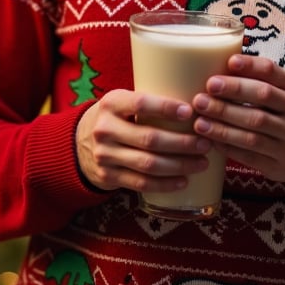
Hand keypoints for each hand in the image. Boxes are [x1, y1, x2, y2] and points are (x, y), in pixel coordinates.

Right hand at [76, 89, 212, 193]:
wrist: (78, 141)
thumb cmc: (115, 116)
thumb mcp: (122, 101)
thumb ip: (147, 102)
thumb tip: (194, 100)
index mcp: (111, 103)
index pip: (141, 103)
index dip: (166, 108)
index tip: (190, 112)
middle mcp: (105, 129)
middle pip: (150, 139)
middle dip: (183, 143)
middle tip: (205, 143)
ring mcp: (105, 155)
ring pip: (148, 164)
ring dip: (179, 165)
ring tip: (201, 163)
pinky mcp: (108, 176)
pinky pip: (141, 183)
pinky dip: (165, 184)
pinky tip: (183, 181)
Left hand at [191, 54, 284, 183]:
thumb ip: (264, 79)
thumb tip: (222, 63)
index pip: (272, 72)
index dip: (250, 66)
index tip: (228, 62)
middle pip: (261, 99)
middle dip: (230, 94)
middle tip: (204, 92)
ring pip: (253, 131)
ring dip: (223, 126)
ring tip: (199, 120)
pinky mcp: (280, 165)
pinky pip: (250, 156)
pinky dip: (229, 147)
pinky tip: (211, 141)